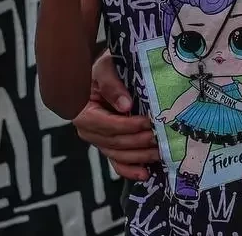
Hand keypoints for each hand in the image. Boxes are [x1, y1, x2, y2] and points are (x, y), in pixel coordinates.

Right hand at [74, 52, 159, 180]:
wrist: (103, 73)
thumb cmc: (104, 68)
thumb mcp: (105, 68)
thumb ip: (112, 85)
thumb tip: (126, 105)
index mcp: (82, 112)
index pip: (108, 124)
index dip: (129, 126)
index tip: (148, 122)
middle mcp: (87, 130)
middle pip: (114, 142)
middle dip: (139, 142)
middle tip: (159, 137)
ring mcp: (97, 140)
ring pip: (118, 155)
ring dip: (140, 156)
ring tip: (159, 152)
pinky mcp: (108, 146)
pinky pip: (117, 162)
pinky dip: (130, 170)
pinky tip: (145, 173)